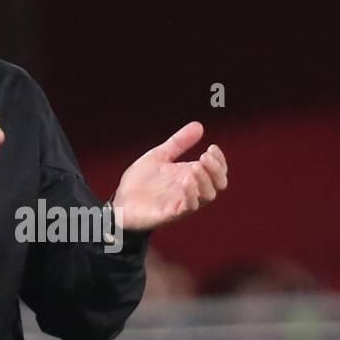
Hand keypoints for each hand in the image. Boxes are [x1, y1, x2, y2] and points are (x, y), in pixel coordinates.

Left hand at [110, 121, 227, 231]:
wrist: (120, 203)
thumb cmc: (140, 183)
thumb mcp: (160, 156)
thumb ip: (179, 142)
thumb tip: (199, 126)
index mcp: (190, 176)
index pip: (217, 171)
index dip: (219, 160)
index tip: (212, 147)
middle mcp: (190, 190)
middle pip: (218, 184)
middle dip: (216, 169)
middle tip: (204, 156)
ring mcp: (182, 202)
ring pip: (207, 196)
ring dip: (205, 180)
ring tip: (194, 166)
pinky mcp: (171, 213)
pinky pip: (188, 207)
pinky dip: (191, 195)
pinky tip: (186, 182)